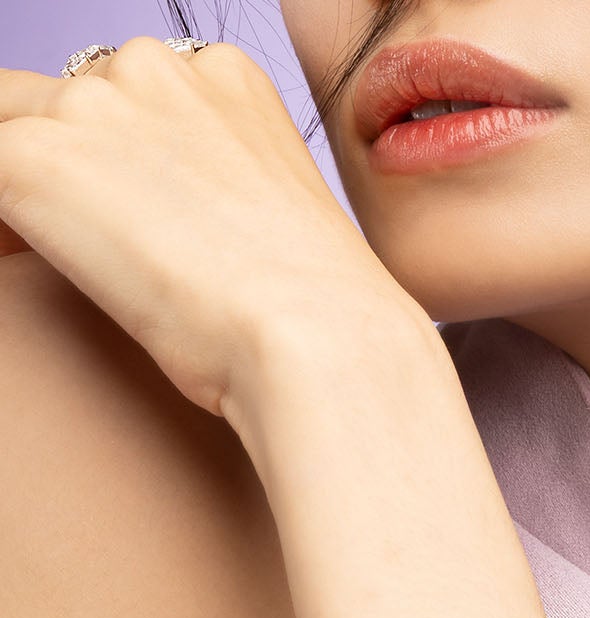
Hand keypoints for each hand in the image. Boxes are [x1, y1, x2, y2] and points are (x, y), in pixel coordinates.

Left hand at [0, 37, 423, 414]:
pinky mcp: (34, 160)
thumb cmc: (320, 319)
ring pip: (19, 135)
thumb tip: (178, 229)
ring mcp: (91, 106)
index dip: (119, 164)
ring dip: (38, 198)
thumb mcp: (280, 228)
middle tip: (108, 259)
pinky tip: (43, 276)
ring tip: (79, 273)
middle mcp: (156, 69)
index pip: (133, 100)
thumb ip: (221, 194)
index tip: (136, 227)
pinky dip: (6, 231)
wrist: (315, 337)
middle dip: (72, 173)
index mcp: (226, 78)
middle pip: (69, 106)